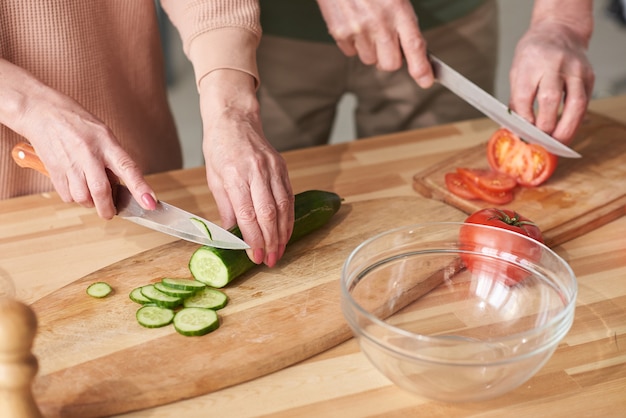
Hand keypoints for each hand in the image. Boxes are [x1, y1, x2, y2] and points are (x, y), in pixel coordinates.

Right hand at [0, 59, 156, 217]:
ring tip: (91, 194)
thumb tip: (121, 186)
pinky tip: (76, 186)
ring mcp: (70, 163)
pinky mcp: (54, 170)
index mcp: (106, 143)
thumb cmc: (78, 123)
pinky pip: (67, 195)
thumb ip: (113, 159)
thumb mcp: (104, 134)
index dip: (140, 188)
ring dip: (89, 203)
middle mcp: (89, 154)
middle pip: (100, 190)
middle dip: (108, 208)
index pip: (128, 168)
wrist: (41, 112)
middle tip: (110, 213)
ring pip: (82, 197)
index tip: (150, 203)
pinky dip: (74, 198)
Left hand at [198, 70, 293, 266]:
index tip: (255, 256)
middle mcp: (257, 171)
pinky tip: (287, 231)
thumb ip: (225, 206)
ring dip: (283, 233)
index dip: (253, 239)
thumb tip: (231, 233)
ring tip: (280, 251)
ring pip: (283, 207)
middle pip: (269, 214)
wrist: (235, 118)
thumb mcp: (214, 177)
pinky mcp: (282, 167)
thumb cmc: (219, 147)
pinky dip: (289, 217)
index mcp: (235, 175)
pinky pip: (289, 196)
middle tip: (270, 260)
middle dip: (271, 241)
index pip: (248, 214)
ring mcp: (273, 168)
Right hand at [316, 0, 433, 87]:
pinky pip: (351, 52)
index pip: (414, 46)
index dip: (421, 68)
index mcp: (397, 8)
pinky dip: (354, 43)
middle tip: (388, 41)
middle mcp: (378, 22)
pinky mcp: (339, 32)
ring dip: (371, 49)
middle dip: (391, 58)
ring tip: (367, 25)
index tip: (426, 80)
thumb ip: (404, 20)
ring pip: (370, 59)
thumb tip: (411, 49)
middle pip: (390, 64)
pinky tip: (354, 23)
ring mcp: (357, 29)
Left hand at [509, 21, 593, 143]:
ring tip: (557, 144)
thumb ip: (517, 100)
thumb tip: (515, 130)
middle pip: (549, 100)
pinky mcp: (588, 76)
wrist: (559, 31)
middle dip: (544, 127)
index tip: (522, 134)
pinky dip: (576, 121)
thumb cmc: (533, 54)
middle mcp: (555, 65)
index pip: (525, 96)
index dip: (523, 119)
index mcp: (531, 63)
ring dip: (566, 128)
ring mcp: (575, 70)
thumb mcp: (517, 71)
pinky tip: (567, 132)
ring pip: (574, 104)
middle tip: (539, 143)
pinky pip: (584, 103)